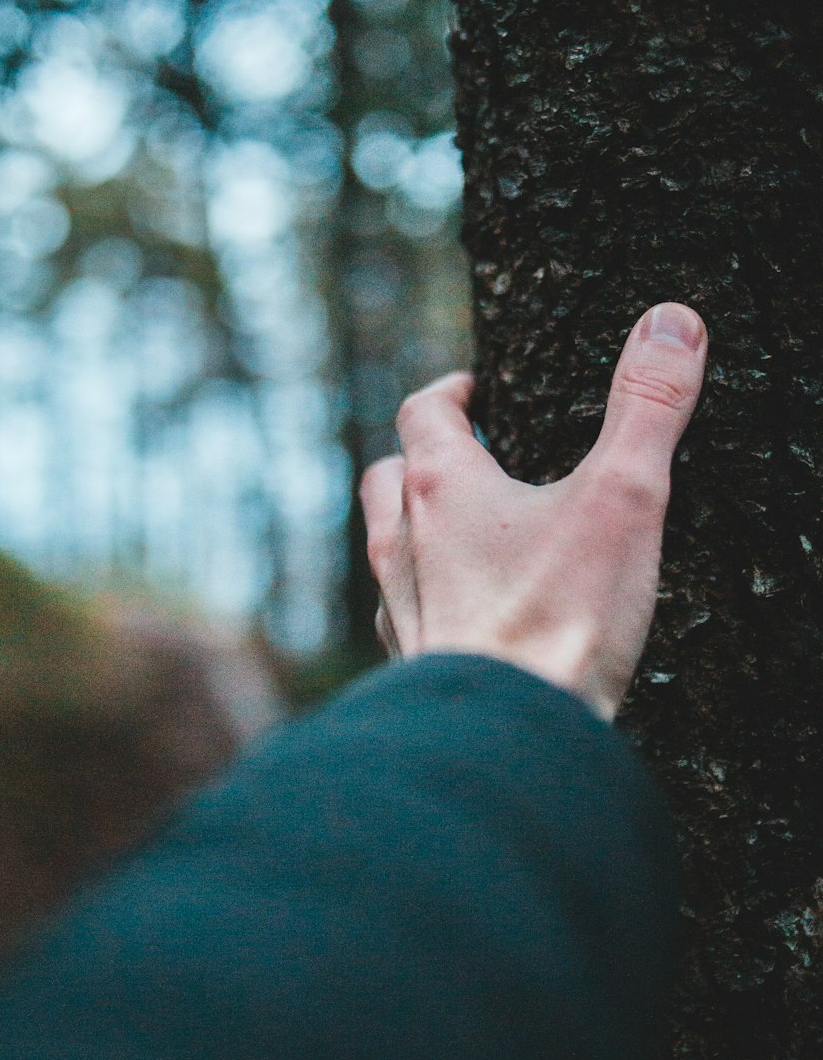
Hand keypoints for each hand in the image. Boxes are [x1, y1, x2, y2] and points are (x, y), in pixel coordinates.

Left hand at [359, 302, 707, 721]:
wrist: (510, 738)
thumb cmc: (558, 618)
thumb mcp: (622, 498)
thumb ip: (647, 407)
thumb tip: (672, 321)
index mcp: (440, 488)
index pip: (422, 412)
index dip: (448, 394)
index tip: (473, 391)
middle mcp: (403, 544)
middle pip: (387, 478)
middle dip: (419, 459)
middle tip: (464, 458)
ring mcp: (401, 610)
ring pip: (387, 550)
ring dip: (413, 532)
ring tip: (458, 535)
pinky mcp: (414, 669)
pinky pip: (403, 619)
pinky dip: (425, 603)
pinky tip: (463, 620)